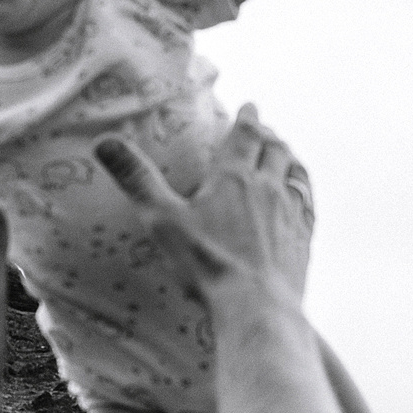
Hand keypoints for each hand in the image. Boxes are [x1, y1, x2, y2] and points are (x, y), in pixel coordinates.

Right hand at [94, 104, 313, 306]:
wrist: (256, 306)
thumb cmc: (207, 263)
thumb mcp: (162, 220)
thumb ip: (137, 179)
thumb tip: (105, 141)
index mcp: (234, 177)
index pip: (246, 135)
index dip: (248, 118)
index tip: (250, 107)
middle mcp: (268, 187)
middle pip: (276, 150)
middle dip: (270, 135)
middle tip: (265, 129)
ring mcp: (290, 213)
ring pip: (295, 173)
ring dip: (290, 159)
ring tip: (286, 155)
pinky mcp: (303, 238)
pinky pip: (307, 204)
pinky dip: (302, 191)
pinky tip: (300, 198)